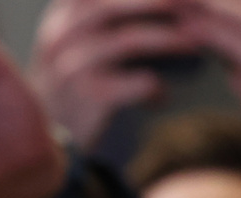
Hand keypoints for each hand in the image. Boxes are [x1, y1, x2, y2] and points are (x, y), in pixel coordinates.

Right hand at [29, 0, 198, 150]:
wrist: (46, 141)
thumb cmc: (70, 90)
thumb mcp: (73, 48)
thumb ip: (98, 24)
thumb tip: (158, 10)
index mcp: (62, 19)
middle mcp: (62, 37)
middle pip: (109, 5)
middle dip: (152, 1)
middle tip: (189, 3)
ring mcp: (74, 66)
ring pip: (126, 41)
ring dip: (166, 39)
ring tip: (194, 42)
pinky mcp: (90, 97)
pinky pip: (135, 82)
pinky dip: (156, 86)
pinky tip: (164, 95)